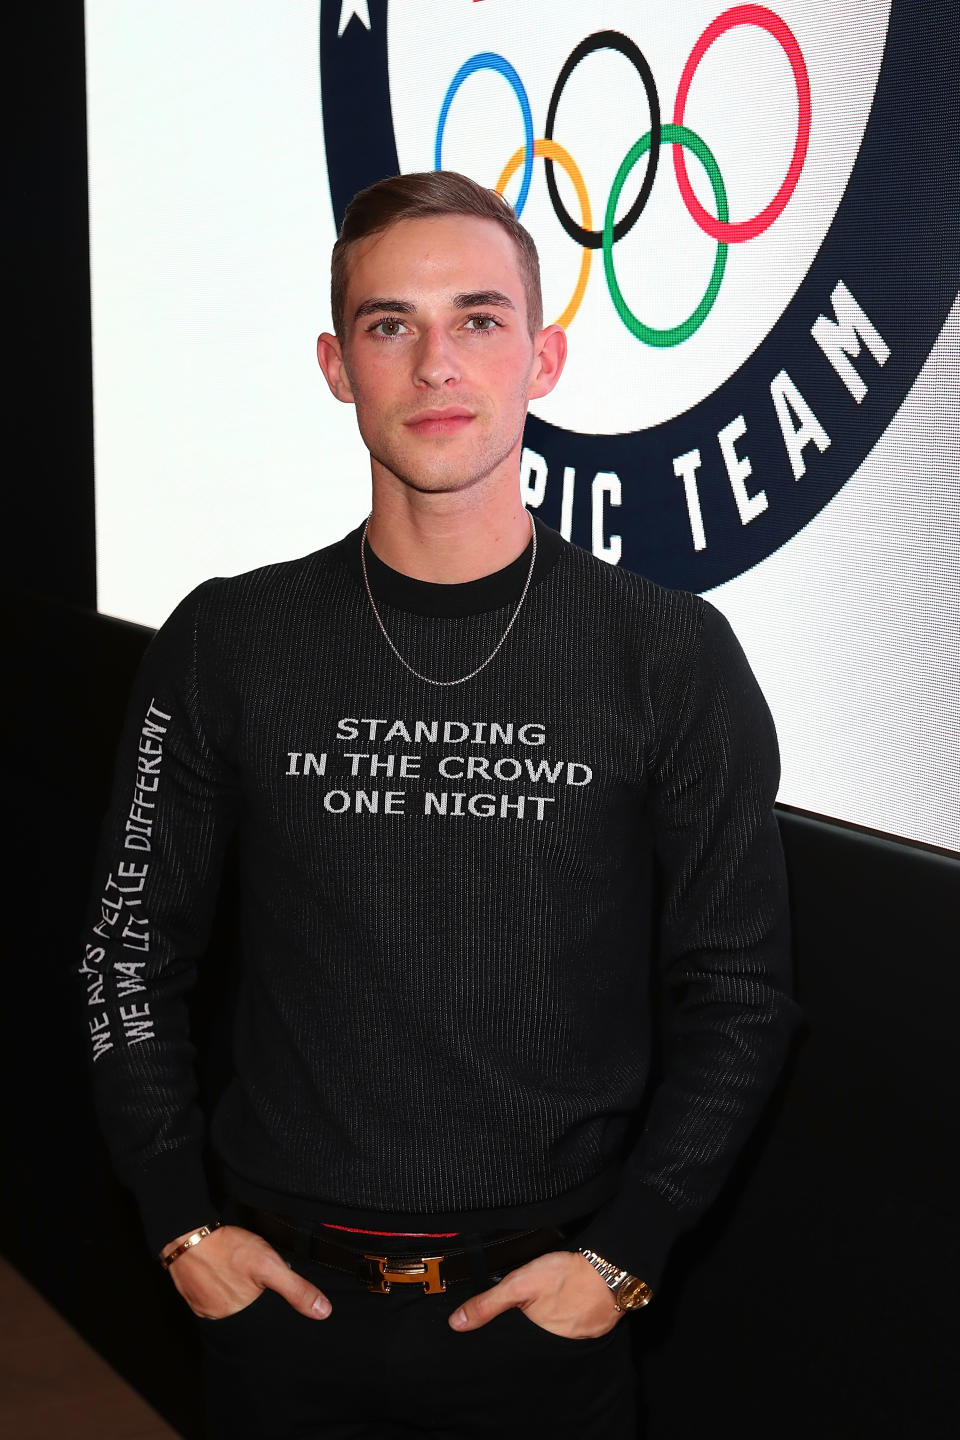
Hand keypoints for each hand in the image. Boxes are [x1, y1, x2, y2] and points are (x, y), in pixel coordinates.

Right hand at [161, 1224, 330, 1320]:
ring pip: (230, 1306)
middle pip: (248, 1313)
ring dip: (238, 1294)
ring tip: (239, 1274)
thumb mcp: (269, 1265)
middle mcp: (222, 1318)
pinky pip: (213, 1299)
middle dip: (256, 1300)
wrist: (187, 1234)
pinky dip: (221, 1289)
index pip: (265, 1323)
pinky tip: (225, 1274)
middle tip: (253, 1277)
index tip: (274, 1295)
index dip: (273, 1309)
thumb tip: (323, 1312)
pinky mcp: (194, 1298)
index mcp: (242, 1316)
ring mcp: (205, 1309)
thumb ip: (296, 1289)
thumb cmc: (227, 1248)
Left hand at [448, 1250, 619, 1338]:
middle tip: (540, 1306)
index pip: (516, 1348)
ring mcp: (579, 1340)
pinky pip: (579, 1330)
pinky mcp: (596, 1332)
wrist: (609, 1267)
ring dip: (555, 1324)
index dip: (511, 1337)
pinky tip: (572, 1304)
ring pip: (558, 1336)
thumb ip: (488, 1304)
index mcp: (536, 1337)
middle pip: (536, 1341)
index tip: (514, 1323)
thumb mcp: (518, 1284)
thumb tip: (456, 1323)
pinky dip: (574, 1320)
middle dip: (534, 1328)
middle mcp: (557, 1346)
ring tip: (556, 1303)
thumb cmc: (565, 1273)